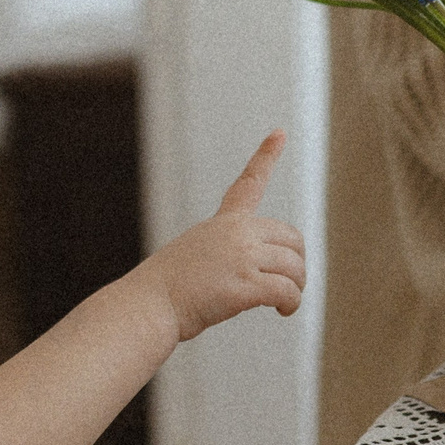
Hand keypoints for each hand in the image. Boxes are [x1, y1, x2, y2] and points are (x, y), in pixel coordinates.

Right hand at [144, 130, 307, 342]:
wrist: (148, 305)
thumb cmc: (165, 290)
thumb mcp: (195, 255)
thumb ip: (226, 254)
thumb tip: (250, 275)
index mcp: (223, 223)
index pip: (249, 183)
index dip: (266, 156)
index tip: (279, 133)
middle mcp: (236, 233)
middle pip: (292, 239)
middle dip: (296, 264)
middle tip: (288, 285)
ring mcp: (242, 257)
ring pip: (294, 268)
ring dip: (296, 288)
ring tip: (283, 304)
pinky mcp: (246, 284)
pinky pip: (287, 291)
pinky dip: (291, 303)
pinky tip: (282, 311)